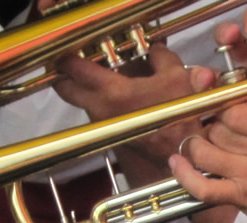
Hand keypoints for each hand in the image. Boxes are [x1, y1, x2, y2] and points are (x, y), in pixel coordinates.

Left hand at [54, 46, 216, 165]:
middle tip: (69, 62)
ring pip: (80, 102)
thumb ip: (162, 56)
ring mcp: (104, 124)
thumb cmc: (178, 117)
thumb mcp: (177, 77)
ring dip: (81, 88)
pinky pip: (94, 112)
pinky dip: (96, 100)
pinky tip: (112, 91)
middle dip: (63, 75)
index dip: (66, 55)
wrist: (183, 151)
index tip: (65, 47)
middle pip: (65, 90)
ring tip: (93, 74)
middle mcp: (101, 110)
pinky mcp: (112, 133)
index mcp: (113, 92)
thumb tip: (155, 49)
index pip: (75, 68)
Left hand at [167, 95, 246, 222]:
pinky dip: (185, 175)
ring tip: (201, 137)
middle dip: (213, 120)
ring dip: (196, 141)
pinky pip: (202, 187)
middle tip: (220, 120)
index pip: (235, 107)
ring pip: (203, 151)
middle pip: (216, 126)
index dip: (228, 102)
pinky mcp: (242, 201)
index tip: (234, 103)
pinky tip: (178, 164)